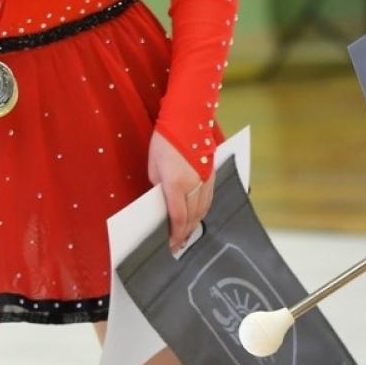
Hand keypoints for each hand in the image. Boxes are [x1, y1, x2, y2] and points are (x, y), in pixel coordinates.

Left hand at [149, 130, 212, 253]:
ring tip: (187, 232)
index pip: (178, 217)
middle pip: (192, 217)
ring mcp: (206, 179)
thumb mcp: (153, 167)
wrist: (187, 119)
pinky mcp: (212, 173)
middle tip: (178, 243)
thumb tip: (162, 202)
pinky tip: (197, 214)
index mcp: (176, 184)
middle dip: (185, 233)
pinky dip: (203, 210)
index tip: (171, 245)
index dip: (175, 235)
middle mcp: (194, 184)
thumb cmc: (165, 141)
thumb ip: (158, 188)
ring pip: (204, 210)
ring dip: (195, 223)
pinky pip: (209, 198)